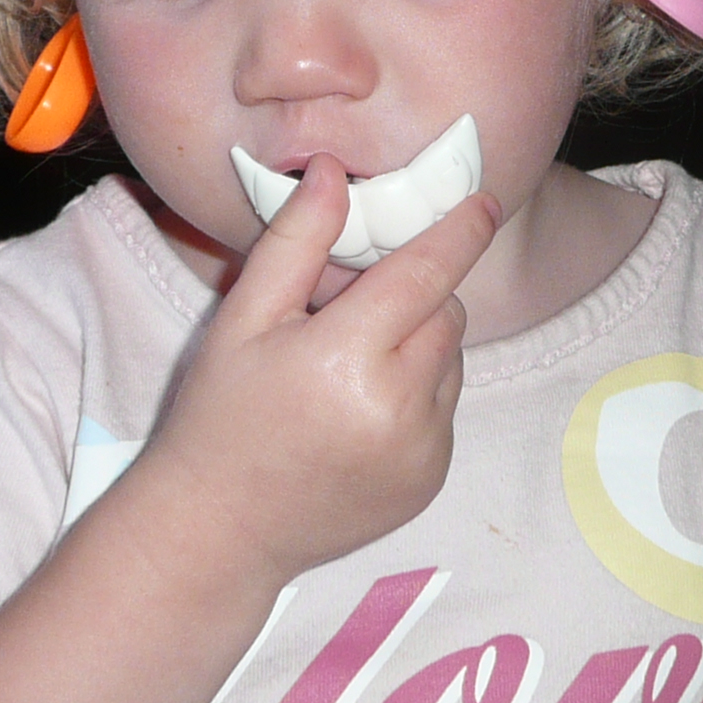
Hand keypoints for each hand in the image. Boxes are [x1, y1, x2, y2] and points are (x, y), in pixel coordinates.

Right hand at [132, 158, 498, 591]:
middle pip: (447, 314)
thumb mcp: (243, 319)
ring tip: (348, 370)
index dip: (460, 231)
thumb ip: (296, 242)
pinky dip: (418, 395)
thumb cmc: (220, 416)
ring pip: (452, 360)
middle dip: (416, 296)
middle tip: (350, 312)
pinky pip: (446, 409)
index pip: (427, 274)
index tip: (484, 200)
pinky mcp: (431, 479)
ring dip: (419, 345)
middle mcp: (398, 408)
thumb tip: (334, 170)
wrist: (219, 531)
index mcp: (347, 357)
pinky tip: (358, 414)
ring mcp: (422, 450)